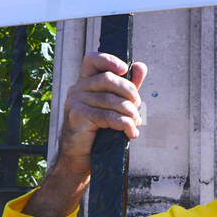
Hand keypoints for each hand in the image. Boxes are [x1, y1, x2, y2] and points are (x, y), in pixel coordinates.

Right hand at [55, 52, 148, 175]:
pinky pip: (108, 116)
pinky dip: (124, 124)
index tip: (125, 69)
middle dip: (129, 92)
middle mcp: (77, 88)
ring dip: (130, 112)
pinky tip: (130, 132)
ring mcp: (75, 101)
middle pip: (108, 79)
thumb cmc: (97, 131)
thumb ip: (127, 86)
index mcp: (85, 82)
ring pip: (111, 100)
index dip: (109, 60)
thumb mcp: (115, 105)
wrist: (80, 157)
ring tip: (135, 122)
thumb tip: (140, 66)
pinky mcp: (78, 116)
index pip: (92, 60)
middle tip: (137, 107)